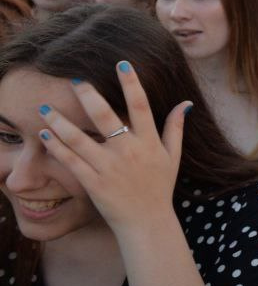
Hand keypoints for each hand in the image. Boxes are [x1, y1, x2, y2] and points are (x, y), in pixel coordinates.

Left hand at [39, 62, 190, 234]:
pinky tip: (44, 134)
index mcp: (149, 142)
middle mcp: (128, 152)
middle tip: (75, 80)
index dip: (132, 83)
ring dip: (60, 122)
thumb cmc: (159, 188)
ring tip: (46, 108)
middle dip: (89, 96)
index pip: (141, 106)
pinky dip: (56, 146)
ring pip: (80, 139)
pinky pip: (70, 161)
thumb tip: (186, 104)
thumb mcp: (173, 157)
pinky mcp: (93, 183)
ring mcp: (109, 168)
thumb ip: (175, 128)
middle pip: (106, 117)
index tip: (122, 63)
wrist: (147, 223)